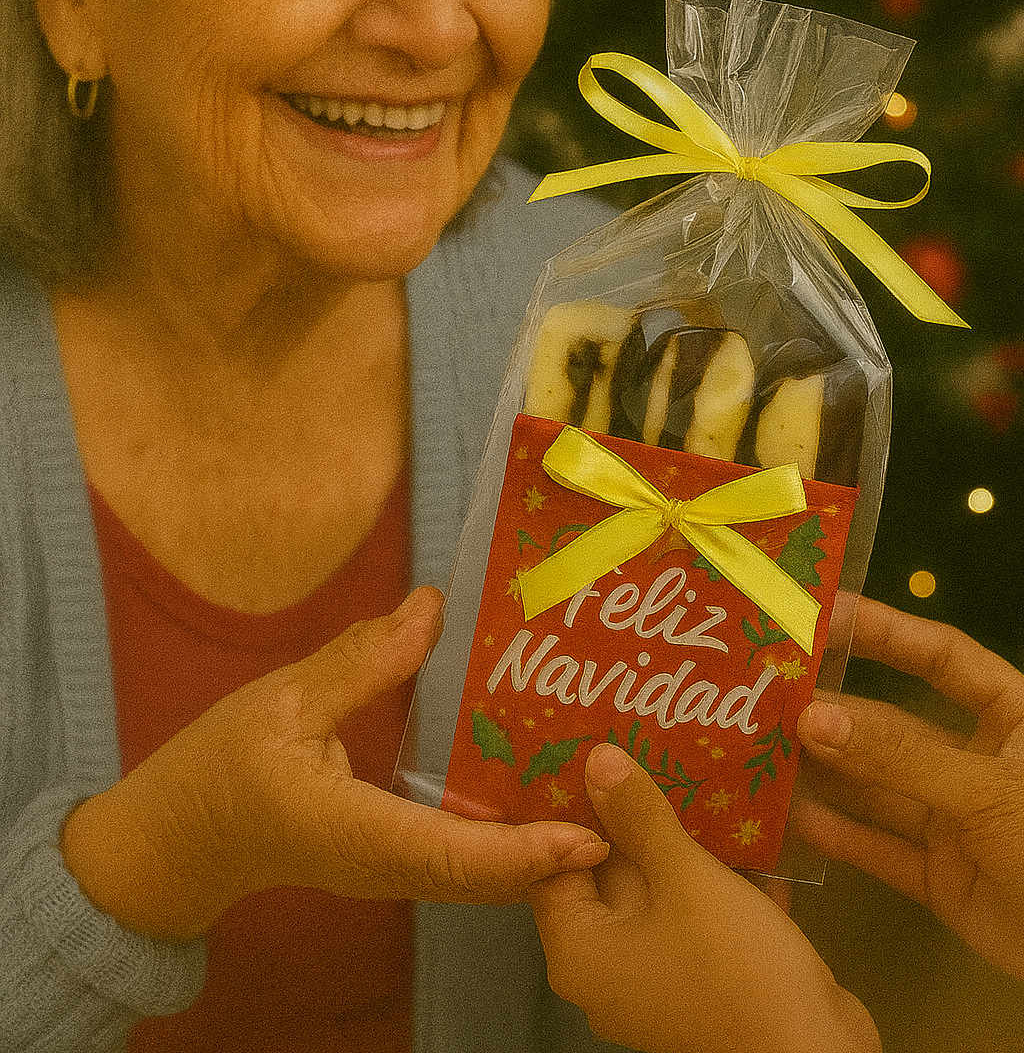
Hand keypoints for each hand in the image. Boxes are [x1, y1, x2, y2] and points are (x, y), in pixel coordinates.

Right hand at [61, 587, 608, 940]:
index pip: (456, 857)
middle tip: (622, 798)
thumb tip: (430, 608)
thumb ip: (359, 661)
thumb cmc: (221, 771)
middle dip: (557, 851)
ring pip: (479, 873)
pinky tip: (534, 786)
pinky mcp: (391, 857)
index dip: (525, 851)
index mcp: (359, 835)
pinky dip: (507, 836)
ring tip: (595, 788)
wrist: (180, 840)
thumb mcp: (283, 704)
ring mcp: (391, 869)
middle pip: (487, 877)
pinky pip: (460, 858)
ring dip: (539, 844)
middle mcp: (387, 865)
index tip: (587, 834)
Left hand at [528, 742, 878, 1052]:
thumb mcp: (686, 879)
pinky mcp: (700, 980)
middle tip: (641, 741)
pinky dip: (710, 876)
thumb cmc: (735, 969)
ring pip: (657, 888)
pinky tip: (737, 822)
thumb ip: (640, 816)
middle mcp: (606, 969)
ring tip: (689, 765)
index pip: (551, 862)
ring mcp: (654, 977)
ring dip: (678, 839)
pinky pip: (691, 913)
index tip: (583, 746)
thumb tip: (597, 761)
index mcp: (580, 950)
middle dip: (630, 812)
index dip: (568, 804)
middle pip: (606, 872)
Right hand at [796, 597, 1023, 982]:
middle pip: (896, 725)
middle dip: (836, 713)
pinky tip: (790, 817)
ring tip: (760, 750)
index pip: (942, 657)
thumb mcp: (987, 793)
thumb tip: (812, 720)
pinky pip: (882, 851)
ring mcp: (958, 822)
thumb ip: (899, 759)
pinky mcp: (943, 881)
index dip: (885, 632)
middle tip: (764, 696)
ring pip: (880, 788)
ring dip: (826, 773)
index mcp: (1013, 719)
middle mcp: (979, 762)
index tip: (821, 615)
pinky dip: (840, 837)